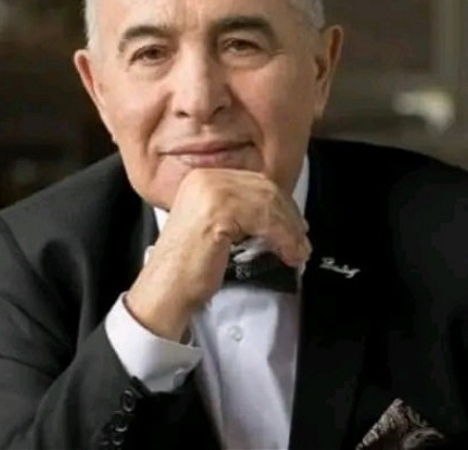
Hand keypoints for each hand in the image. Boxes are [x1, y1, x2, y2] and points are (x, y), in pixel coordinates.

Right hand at [125, 168, 310, 340]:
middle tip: (301, 240)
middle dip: (290, 216)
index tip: (295, 222)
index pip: (255, 181)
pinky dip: (284, 238)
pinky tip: (288, 253)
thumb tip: (280, 213)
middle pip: (265, 189)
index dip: (281, 202)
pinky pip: (265, 220)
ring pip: (269, 204)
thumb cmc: (187, 267)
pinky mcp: (219, 211)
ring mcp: (210, 192)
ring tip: (297, 251)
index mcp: (203, 178)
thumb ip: (241, 211)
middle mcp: (205, 179)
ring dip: (290, 231)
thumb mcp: (216, 226)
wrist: (166, 290)